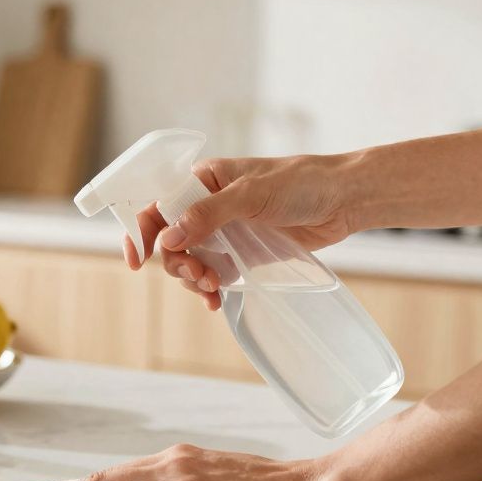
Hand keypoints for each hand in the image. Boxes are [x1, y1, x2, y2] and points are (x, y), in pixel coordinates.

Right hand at [125, 154, 358, 308]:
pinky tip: (214, 299)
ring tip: (212, 287)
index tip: (138, 258)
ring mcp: (222, 232)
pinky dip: (208, 289)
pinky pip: (211, 274)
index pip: (157, 205)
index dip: (142, 231)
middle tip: (198, 275)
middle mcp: (205, 206)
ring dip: (193, 279)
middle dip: (176, 262)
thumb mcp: (251, 194)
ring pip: (187, 261)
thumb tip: (169, 237)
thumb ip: (208, 214)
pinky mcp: (240, 254)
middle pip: (169, 241)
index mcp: (201, 181)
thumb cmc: (301, 183)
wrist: (343, 201)